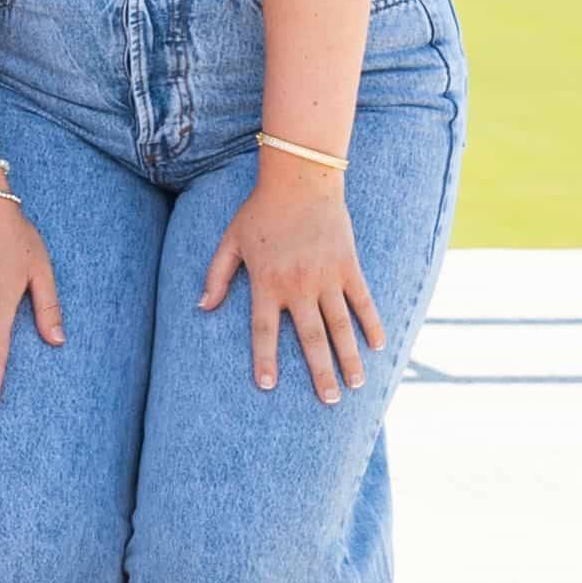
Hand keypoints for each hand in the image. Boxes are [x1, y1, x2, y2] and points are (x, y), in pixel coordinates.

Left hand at [203, 162, 383, 399]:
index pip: (263, 331)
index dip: (265, 359)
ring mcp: (327, 277)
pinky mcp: (349, 267)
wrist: (300, 180)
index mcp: (266, 282)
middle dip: (320, 373)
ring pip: (340, 327)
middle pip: (310, 338)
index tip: (268, 386)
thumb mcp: (230, 241)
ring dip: (349, 358)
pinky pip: (363, 302)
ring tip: (355, 385)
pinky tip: (379, 347)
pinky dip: (372, 324)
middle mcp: (298, 286)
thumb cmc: (260, 211)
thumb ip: (217, 275)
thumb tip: (202, 306)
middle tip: (329, 402)